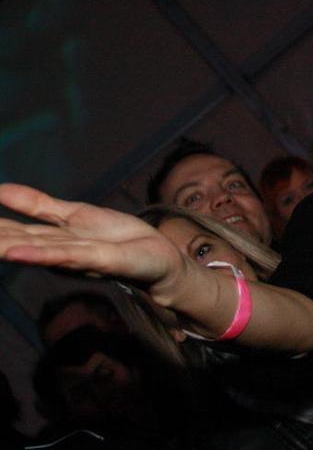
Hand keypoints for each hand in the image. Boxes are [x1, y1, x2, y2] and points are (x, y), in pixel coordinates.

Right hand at [0, 183, 183, 290]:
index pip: (5, 230)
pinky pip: (64, 254)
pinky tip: (14, 252)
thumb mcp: (72, 215)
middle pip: (10, 242)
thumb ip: (37, 205)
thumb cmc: (118, 240)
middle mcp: (55, 251)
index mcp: (47, 239)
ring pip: (30, 250)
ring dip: (1, 247)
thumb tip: (0, 190)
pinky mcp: (98, 258)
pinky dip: (38, 253)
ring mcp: (75, 256)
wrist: (159, 259)